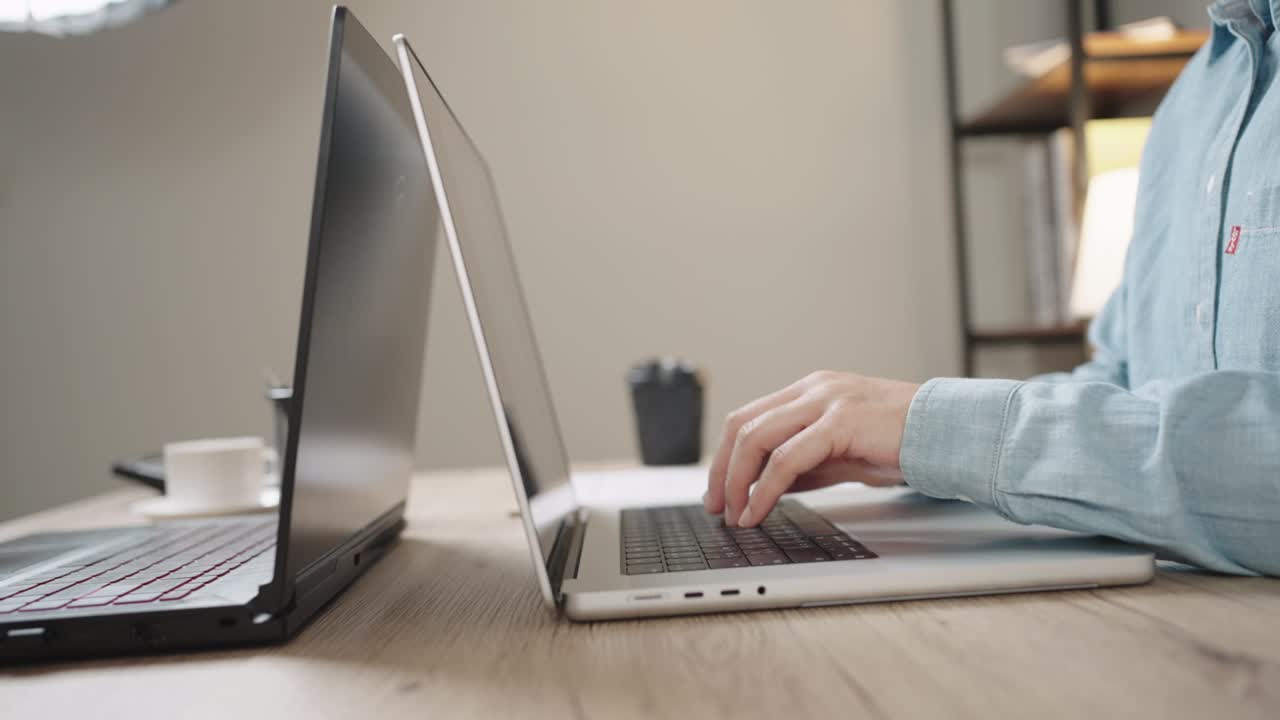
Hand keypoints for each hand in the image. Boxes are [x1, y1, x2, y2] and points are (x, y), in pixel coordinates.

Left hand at [703, 371, 919, 526]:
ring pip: (756, 438)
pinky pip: (786, 458)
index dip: (724, 456)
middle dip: (721, 470)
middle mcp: (813, 389)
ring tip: (736, 515)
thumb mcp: (841, 453)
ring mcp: (825, 401)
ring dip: (737, 482)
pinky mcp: (840, 423)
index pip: (748, 417)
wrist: (949, 433)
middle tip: (717, 507)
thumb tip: (766, 488)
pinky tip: (759, 511)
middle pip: (742, 425)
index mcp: (810, 391)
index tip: (719, 491)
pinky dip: (765, 489)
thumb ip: (805, 464)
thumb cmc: (902, 441)